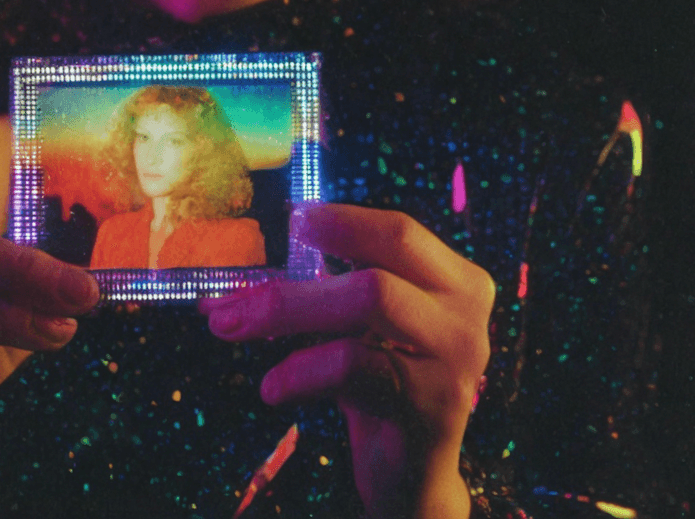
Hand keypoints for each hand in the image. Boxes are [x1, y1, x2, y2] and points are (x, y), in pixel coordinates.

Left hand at [198, 204, 493, 518]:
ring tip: (231, 327)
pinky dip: (301, 371)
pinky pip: (353, 366)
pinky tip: (272, 386)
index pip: (399, 231)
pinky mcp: (432, 405)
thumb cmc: (380, 383)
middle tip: (230, 295)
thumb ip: (322, 290)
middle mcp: (465, 312)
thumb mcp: (361, 326)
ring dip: (286, 312)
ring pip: (367, 301)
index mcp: (455, 279)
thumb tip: (229, 280)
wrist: (414, 475)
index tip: (291, 219)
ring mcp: (456, 358)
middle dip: (294, 280)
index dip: (344, 221)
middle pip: (375, 268)